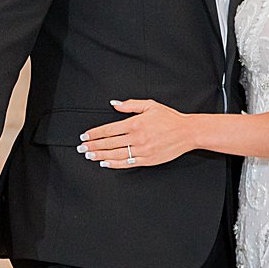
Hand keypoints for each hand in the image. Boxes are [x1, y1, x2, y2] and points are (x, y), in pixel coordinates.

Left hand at [78, 99, 196, 168]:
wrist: (187, 132)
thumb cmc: (170, 118)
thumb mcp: (150, 105)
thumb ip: (130, 105)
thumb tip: (114, 104)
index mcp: (135, 123)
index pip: (109, 130)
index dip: (94, 133)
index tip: (85, 136)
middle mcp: (137, 138)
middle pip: (109, 143)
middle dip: (93, 145)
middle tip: (81, 148)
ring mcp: (142, 150)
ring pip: (115, 154)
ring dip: (100, 155)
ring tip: (89, 155)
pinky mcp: (147, 160)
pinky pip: (127, 163)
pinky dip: (114, 164)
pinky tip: (105, 163)